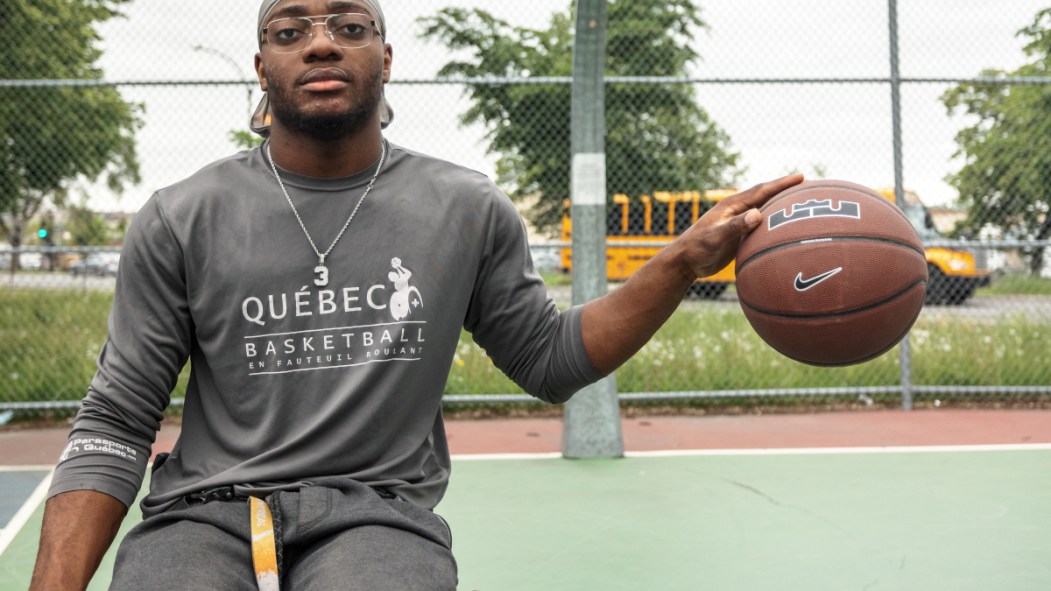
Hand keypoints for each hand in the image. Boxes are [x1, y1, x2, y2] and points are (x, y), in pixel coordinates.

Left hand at [675, 174, 803, 278]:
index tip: (801, 177)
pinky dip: (774, 223)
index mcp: (732, 205)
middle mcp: (737, 210)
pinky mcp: (738, 234)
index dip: (782, 184)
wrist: (684, 262)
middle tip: (808, 186)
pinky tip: (785, 228)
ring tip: (801, 204)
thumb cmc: (697, 248)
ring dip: (781, 205)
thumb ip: (735, 226)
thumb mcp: (715, 238)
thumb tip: (758, 214)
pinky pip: (761, 226)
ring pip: (764, 210)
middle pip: (766, 196)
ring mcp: (738, 222)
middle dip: (786, 190)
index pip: (762, 191)